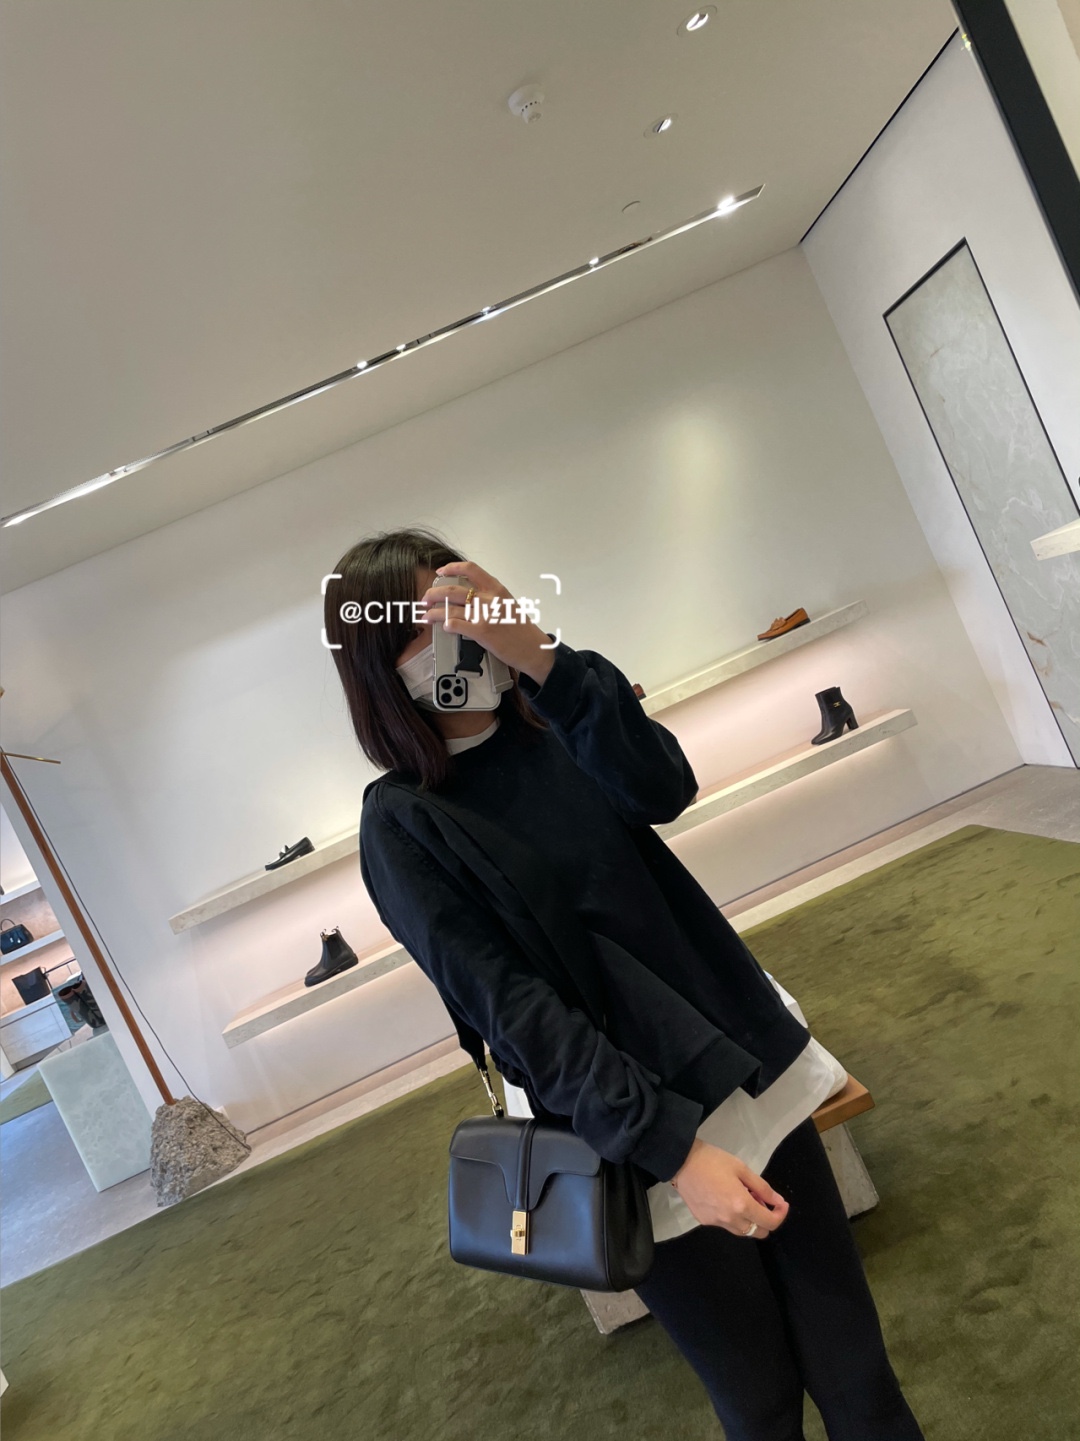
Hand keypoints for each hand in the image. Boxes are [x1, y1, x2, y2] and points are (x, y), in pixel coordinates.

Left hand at [419, 560, 554, 687]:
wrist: (534, 648)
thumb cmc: (521, 629)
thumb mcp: (508, 604)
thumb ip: (489, 598)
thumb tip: (467, 597)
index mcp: (496, 589)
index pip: (470, 569)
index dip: (451, 568)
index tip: (440, 572)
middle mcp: (489, 599)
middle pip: (452, 590)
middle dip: (433, 594)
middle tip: (425, 599)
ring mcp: (485, 615)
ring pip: (449, 609)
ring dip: (432, 613)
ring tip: (425, 616)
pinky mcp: (482, 632)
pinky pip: (455, 625)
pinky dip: (446, 625)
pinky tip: (443, 627)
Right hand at [670, 1138, 788, 1239]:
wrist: (681, 1161)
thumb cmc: (713, 1160)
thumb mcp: (741, 1168)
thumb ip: (762, 1187)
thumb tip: (778, 1202)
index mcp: (741, 1205)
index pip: (770, 1223)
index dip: (780, 1215)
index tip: (781, 1203)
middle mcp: (730, 1220)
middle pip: (758, 1232)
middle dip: (766, 1219)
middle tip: (760, 1199)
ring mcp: (716, 1223)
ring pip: (742, 1231)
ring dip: (749, 1220)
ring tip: (742, 1198)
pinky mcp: (704, 1221)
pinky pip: (725, 1225)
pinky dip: (732, 1217)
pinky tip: (725, 1199)